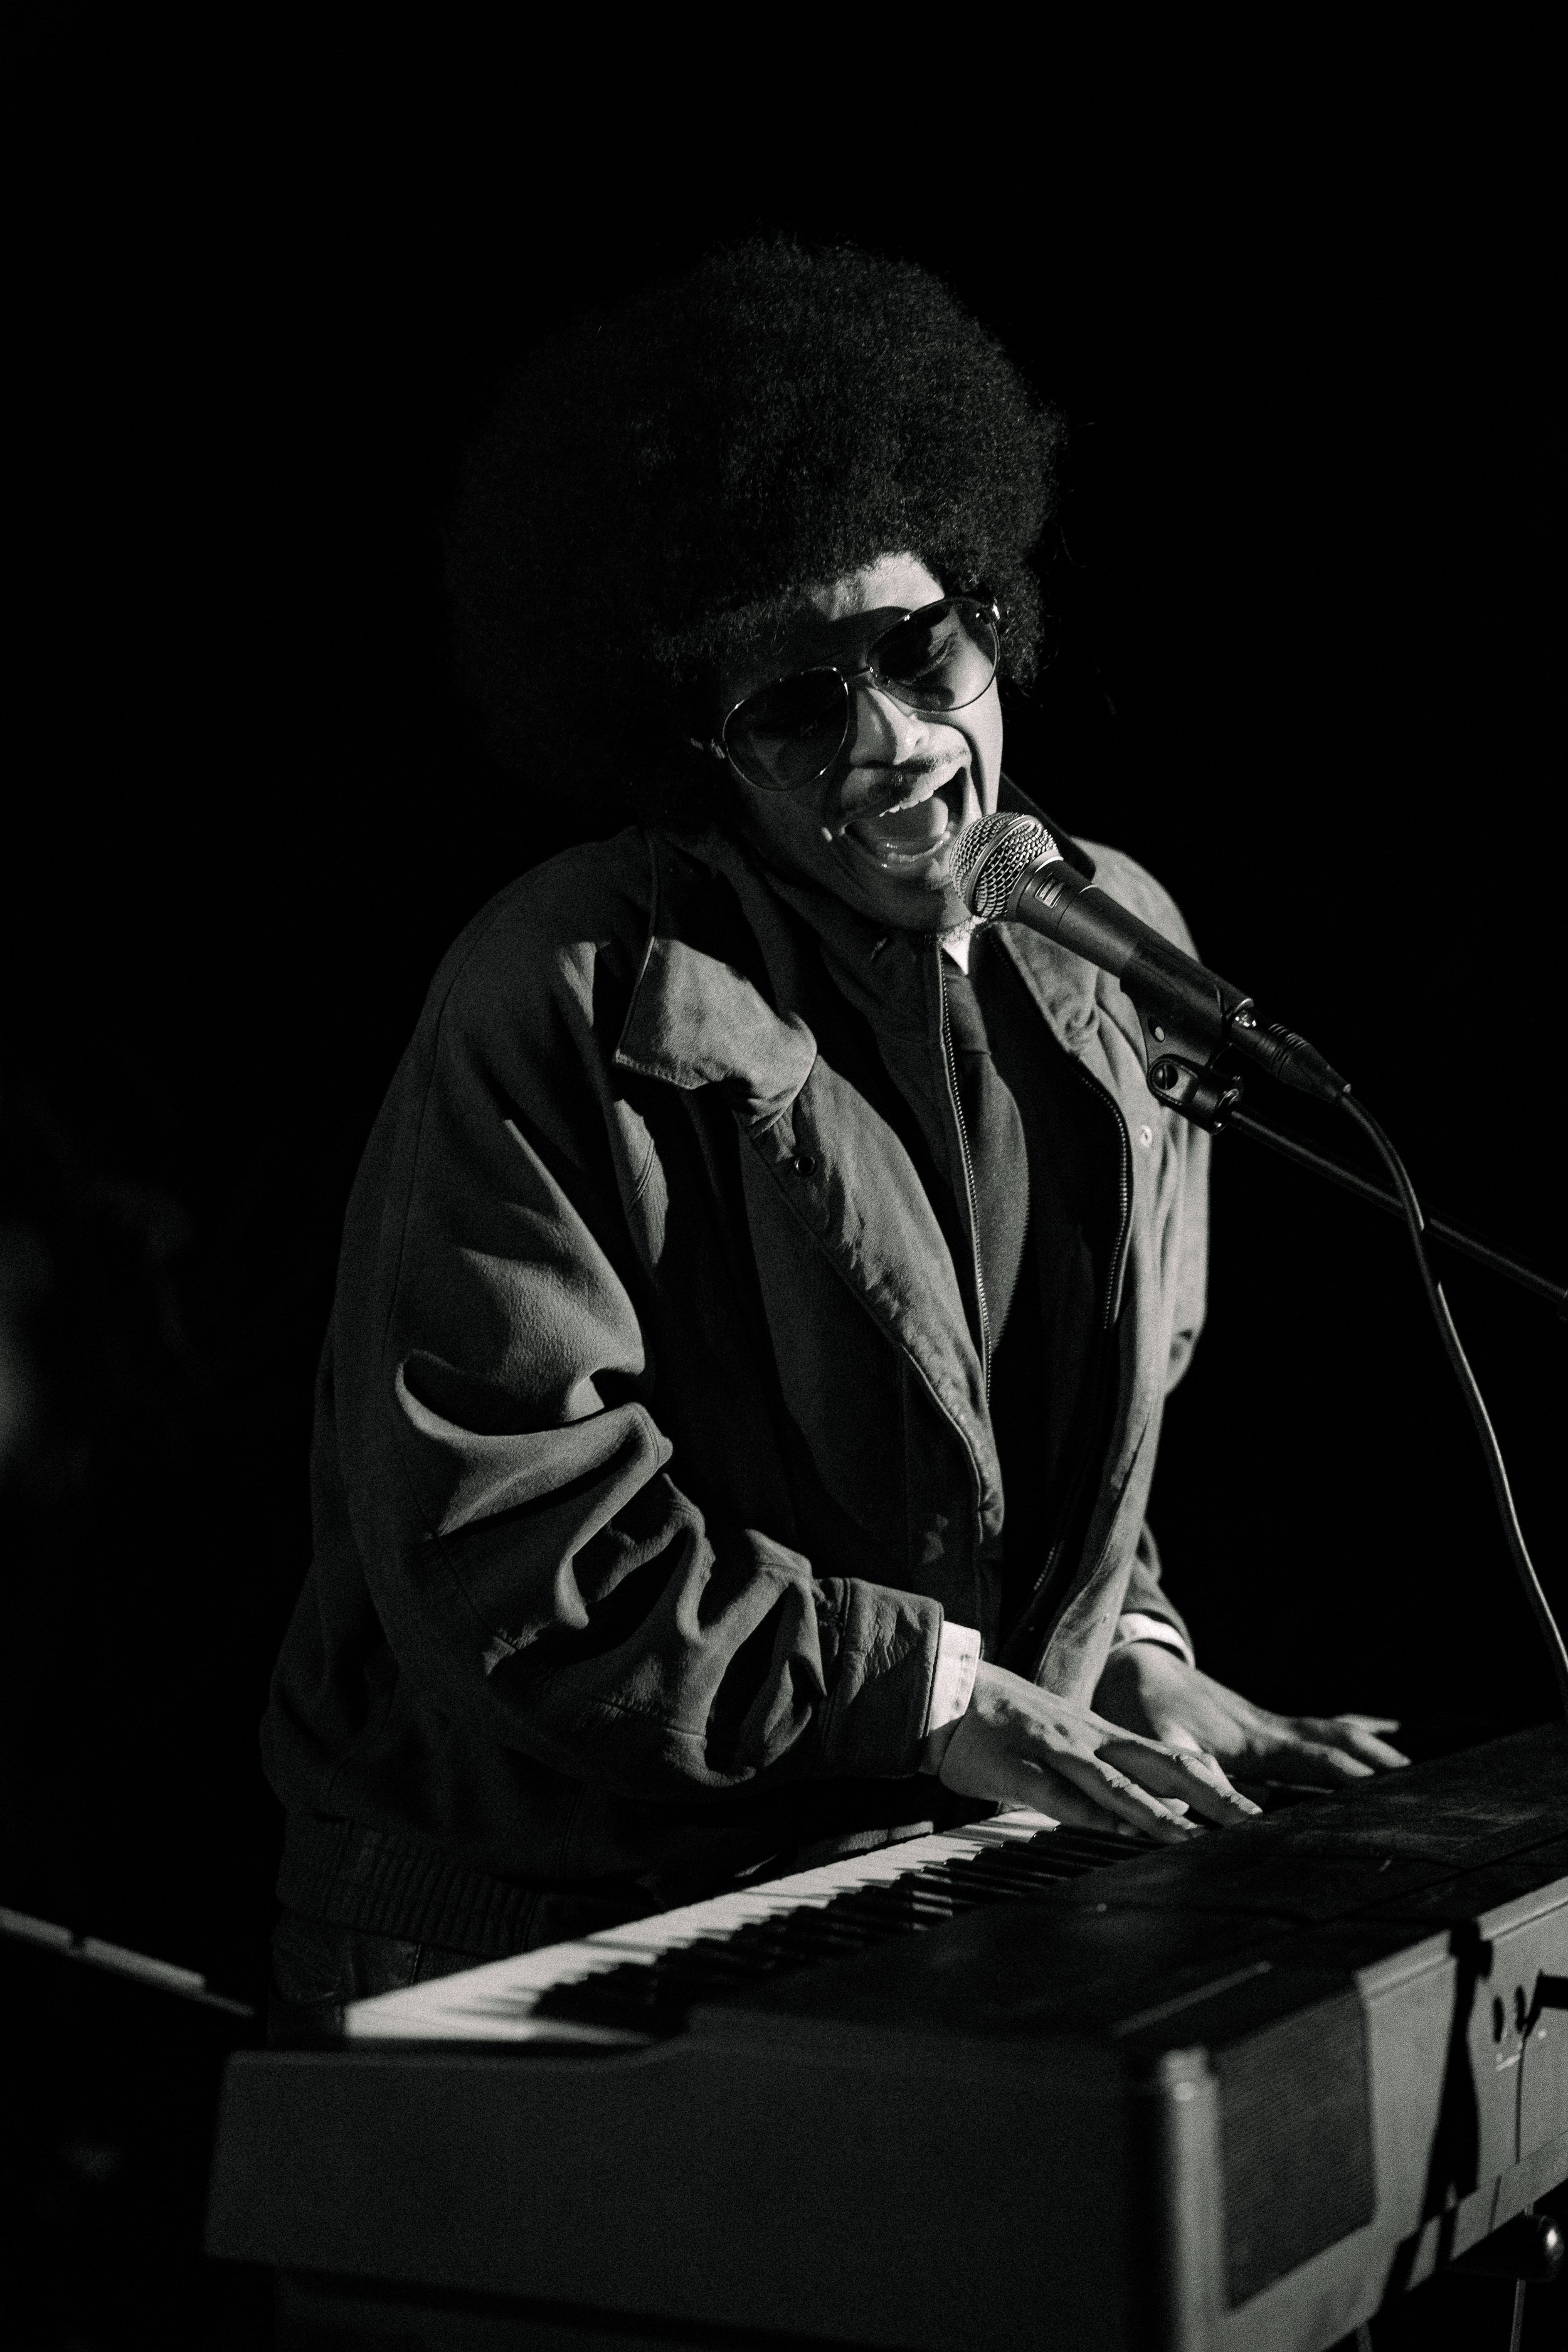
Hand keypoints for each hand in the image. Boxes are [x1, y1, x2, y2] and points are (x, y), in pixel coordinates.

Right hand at [935, 1660, 1262, 1842]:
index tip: (1254, 1810)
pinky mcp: (1016, 1765)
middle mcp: (1087, 1738)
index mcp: (1101, 1735)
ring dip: (1154, 1812)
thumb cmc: (1004, 1725)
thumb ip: (1095, 1775)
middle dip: (1208, 1795)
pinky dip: (1088, 1814)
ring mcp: (1053, 1749)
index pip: (1170, 1759)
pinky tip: (1114, 1832)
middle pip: (1159, 1766)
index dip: (1213, 1783)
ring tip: (1193, 1837)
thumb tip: (1132, 1816)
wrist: (945, 1690)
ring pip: (1112, 1782)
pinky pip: (1056, 1794)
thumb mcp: (1058, 1744)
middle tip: (1253, 1821)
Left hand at [1092, 1644, 1408, 1785]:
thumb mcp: (1158, 1739)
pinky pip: (1322, 1732)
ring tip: (1416, 1778)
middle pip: (1340, 1745)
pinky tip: (1385, 1745)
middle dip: (1380, 1766)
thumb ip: (1185, 1772)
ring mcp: (1274, 1726)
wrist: (1139, 1663)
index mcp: (1256, 1742)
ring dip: (1376, 1752)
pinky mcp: (1269, 1728)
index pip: (1316, 1760)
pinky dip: (1356, 1738)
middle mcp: (1274, 1731)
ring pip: (1337, 1735)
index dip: (1349, 1779)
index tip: (1382, 1797)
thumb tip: (1205, 1807)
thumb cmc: (1146, 1706)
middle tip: (1424, 1792)